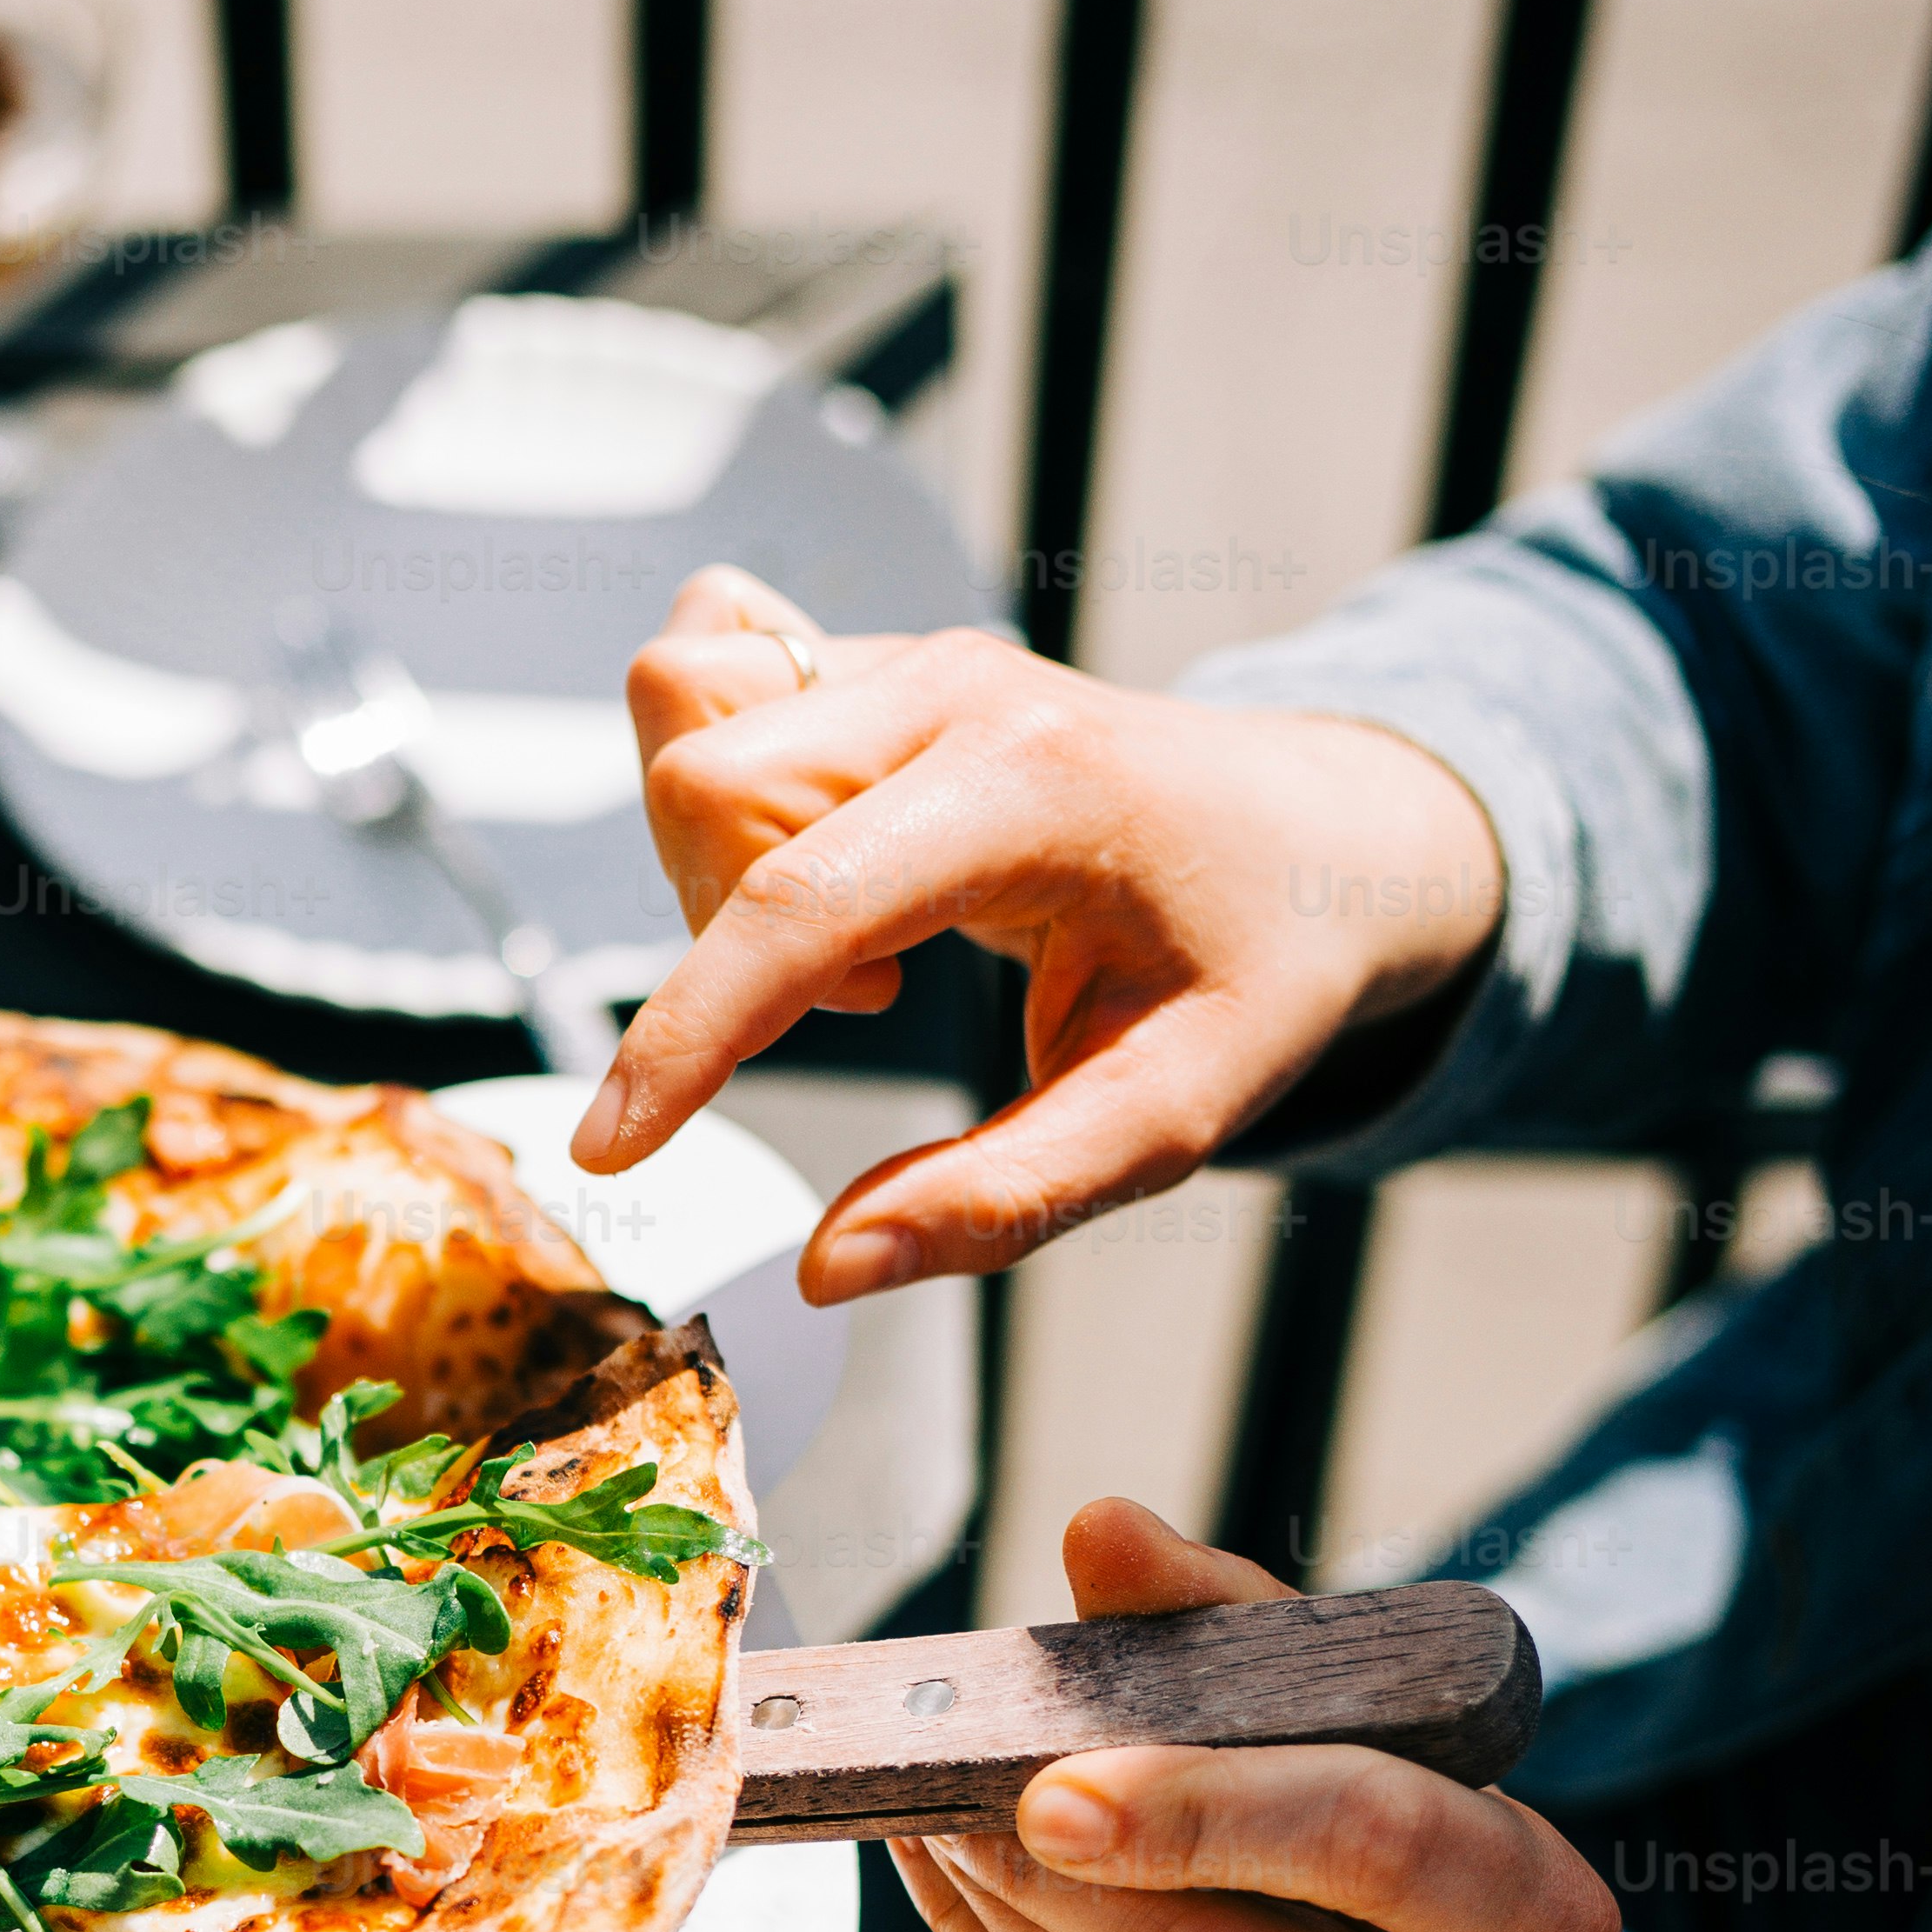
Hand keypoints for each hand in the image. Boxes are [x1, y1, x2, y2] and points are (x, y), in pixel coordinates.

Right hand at [572, 564, 1504, 1303]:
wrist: (1319, 834)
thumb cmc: (1256, 970)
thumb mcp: (1171, 1115)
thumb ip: (1000, 1200)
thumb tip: (826, 1274)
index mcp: (1035, 787)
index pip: (798, 901)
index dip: (683, 1036)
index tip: (612, 1150)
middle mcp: (954, 691)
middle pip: (704, 789)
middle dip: (724, 937)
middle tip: (872, 1004)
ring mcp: (909, 658)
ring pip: (683, 721)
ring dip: (714, 860)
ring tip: (857, 941)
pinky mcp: (875, 660)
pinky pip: (705, 674)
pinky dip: (715, 784)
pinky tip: (812, 856)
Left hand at [893, 1499, 1621, 1931]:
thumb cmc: (1407, 1845)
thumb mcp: (1365, 1722)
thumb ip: (1237, 1620)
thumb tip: (1103, 1533)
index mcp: (1539, 1921)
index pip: (1370, 1842)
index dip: (1199, 1807)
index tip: (1054, 1780)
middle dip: (1054, 1870)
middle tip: (948, 1782)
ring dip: (1005, 1918)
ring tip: (937, 1817)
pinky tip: (958, 1896)